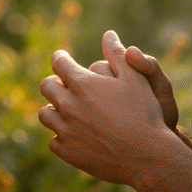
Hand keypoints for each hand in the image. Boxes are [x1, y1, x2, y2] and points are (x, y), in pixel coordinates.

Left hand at [38, 30, 170, 185]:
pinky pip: (53, 140)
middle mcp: (68, 106)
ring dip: (54, 109)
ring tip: (67, 110)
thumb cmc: (144, 114)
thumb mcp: (135, 79)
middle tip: (65, 85)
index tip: (63, 58)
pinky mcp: (67, 152)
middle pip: (46, 86)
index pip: (59, 62)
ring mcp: (65, 130)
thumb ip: (118, 55)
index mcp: (82, 84)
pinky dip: (61, 136)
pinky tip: (73, 134)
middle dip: (55, 82)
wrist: (146, 156)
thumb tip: (108, 35)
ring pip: (45, 115)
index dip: (61, 57)